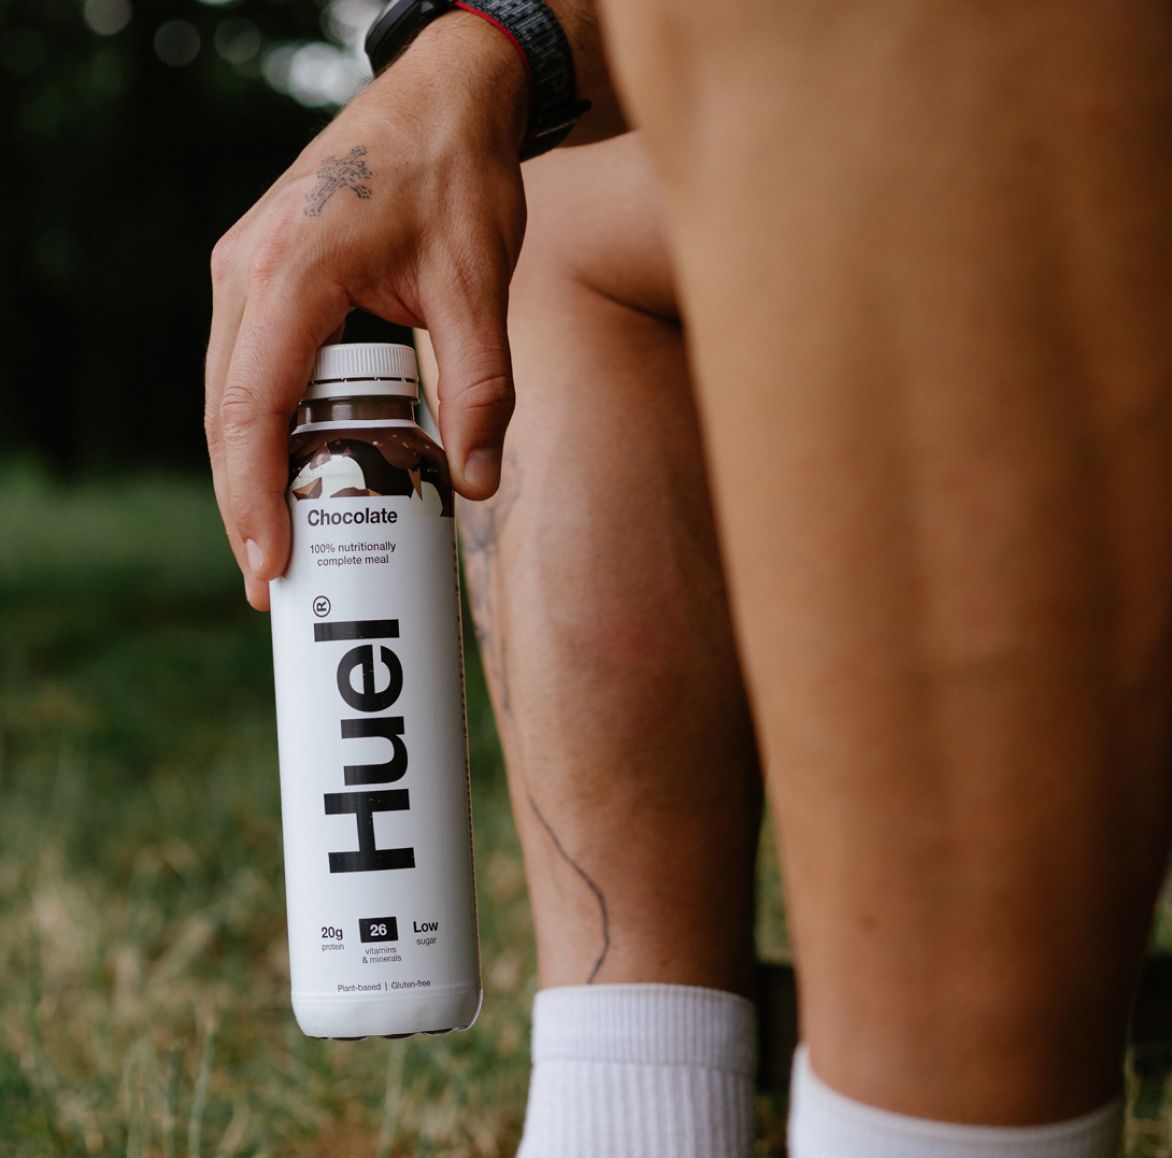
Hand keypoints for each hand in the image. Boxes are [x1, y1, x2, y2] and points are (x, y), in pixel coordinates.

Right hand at [206, 12, 529, 608]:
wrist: (443, 98)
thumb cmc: (457, 179)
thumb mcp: (481, 289)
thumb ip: (482, 391)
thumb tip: (476, 487)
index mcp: (292, 275)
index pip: (253, 412)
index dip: (254, 500)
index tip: (269, 566)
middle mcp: (247, 272)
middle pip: (228, 416)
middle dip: (246, 506)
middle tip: (273, 584)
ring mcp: (244, 270)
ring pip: (231, 397)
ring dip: (251, 474)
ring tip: (281, 548)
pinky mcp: (261, 275)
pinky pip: (250, 370)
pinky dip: (266, 431)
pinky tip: (295, 478)